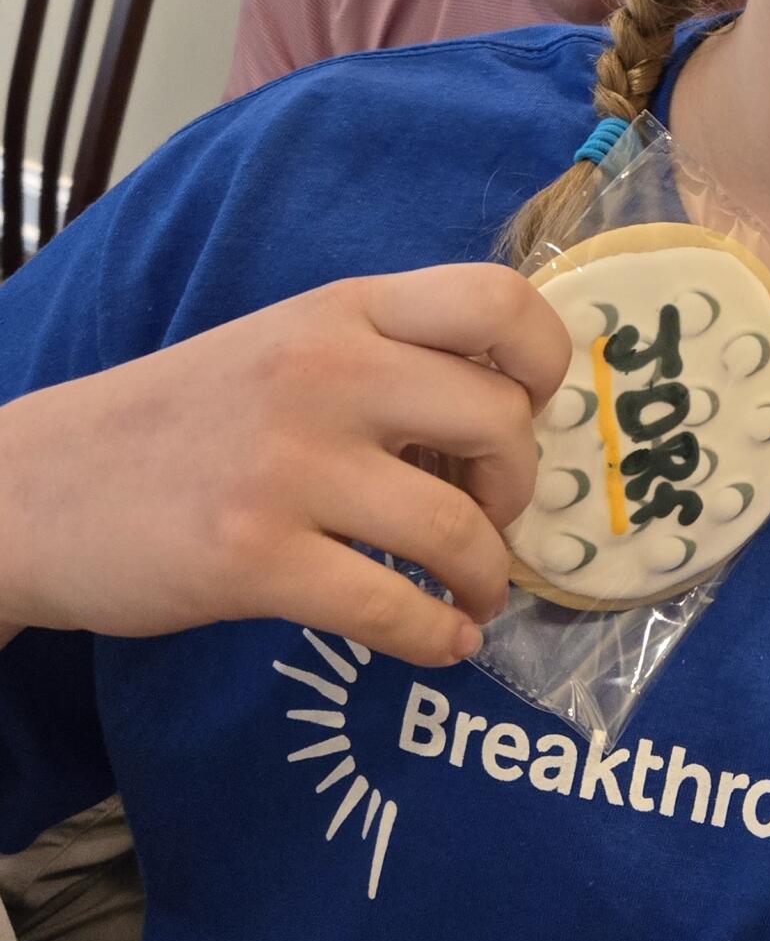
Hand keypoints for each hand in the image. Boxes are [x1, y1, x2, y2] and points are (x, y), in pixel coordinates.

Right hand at [0, 267, 569, 668]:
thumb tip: (509, 417)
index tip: (529, 412)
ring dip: (487, 578)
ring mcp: (287, 465)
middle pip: (502, 420)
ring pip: (459, 529)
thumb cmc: (183, 422)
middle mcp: (324, 371)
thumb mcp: (286, 347)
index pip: (498, 300)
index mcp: (341, 311)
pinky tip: (438, 640)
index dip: (547, 362)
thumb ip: (387, 361)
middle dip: (518, 486)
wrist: (33, 489)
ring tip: (470, 593)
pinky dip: (438, 638)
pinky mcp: (252, 558)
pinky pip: (394, 610)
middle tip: (487, 516)